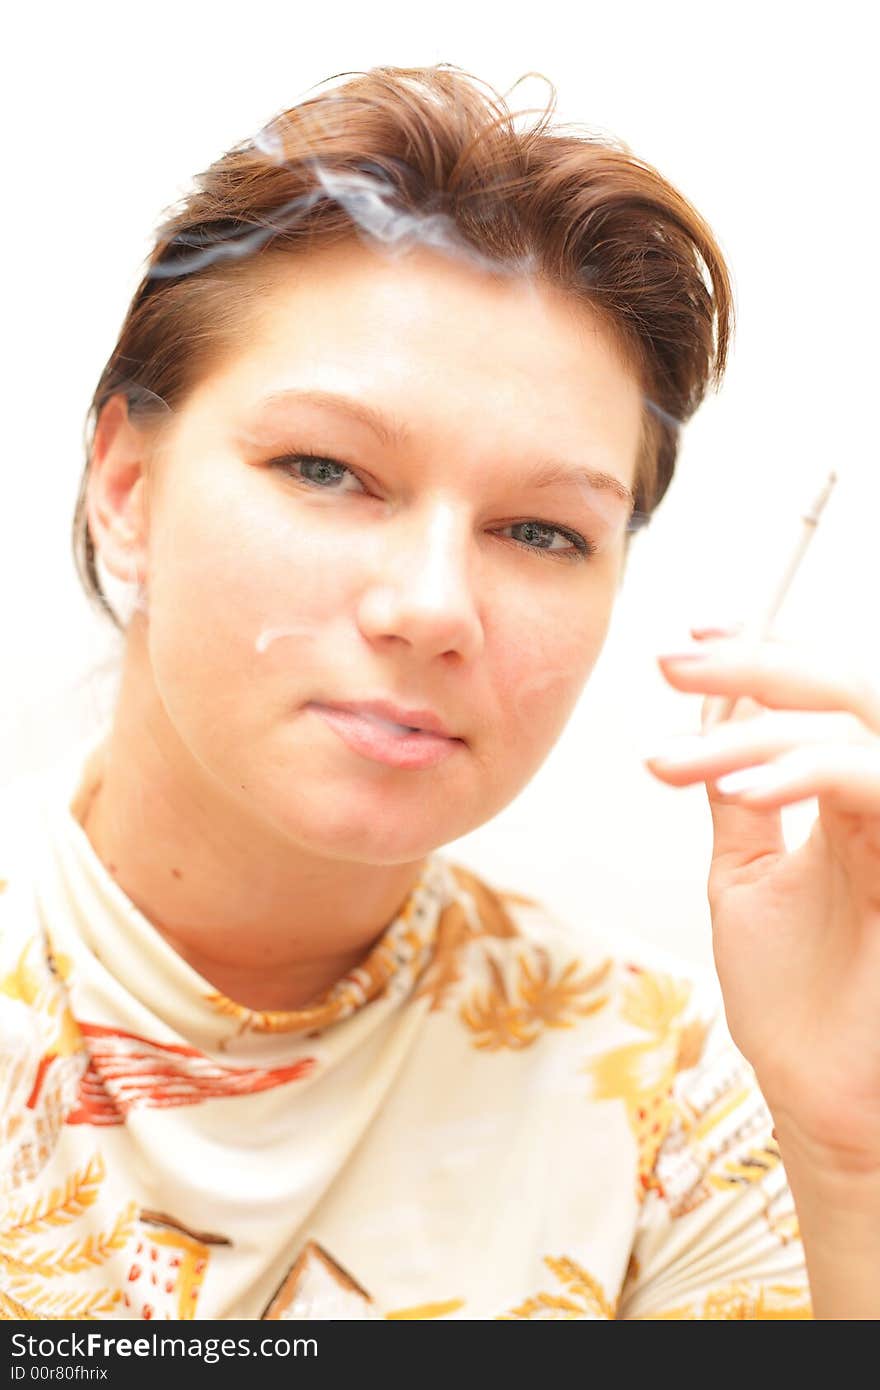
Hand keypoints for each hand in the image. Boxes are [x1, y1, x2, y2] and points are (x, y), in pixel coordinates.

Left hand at [644, 626, 879, 1176]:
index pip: (821, 699)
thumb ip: (740, 801)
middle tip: (677, 664)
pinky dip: (810, 772)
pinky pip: (875, 790)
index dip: (763, 658)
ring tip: (680, 761)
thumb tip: (709, 730)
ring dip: (765, 730)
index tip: (689, 644)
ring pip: (858, 729)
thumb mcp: (746, 874)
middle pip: (850, 690)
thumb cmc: (794, 996)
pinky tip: (744, 788)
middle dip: (760, 666)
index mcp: (849, 798)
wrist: (817, 1092)